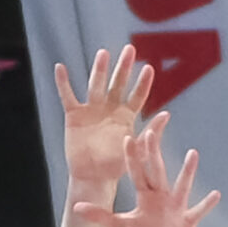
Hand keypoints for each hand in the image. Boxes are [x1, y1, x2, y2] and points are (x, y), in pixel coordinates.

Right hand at [54, 44, 154, 189]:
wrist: (92, 176)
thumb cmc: (115, 167)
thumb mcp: (137, 151)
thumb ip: (151, 133)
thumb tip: (167, 114)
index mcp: (127, 117)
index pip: (137, 96)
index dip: (143, 83)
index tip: (149, 68)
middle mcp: (110, 109)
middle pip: (117, 84)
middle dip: (124, 67)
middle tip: (130, 49)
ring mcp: (92, 110)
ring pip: (95, 85)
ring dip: (99, 69)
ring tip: (103, 53)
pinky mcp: (74, 115)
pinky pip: (67, 96)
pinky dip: (63, 83)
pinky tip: (60, 67)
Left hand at [74, 116, 218, 226]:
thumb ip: (100, 216)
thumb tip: (75, 207)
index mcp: (145, 196)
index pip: (137, 173)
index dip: (132, 157)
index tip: (127, 137)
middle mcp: (161, 196)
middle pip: (157, 171)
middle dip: (154, 153)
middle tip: (152, 132)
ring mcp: (176, 207)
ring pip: (181, 186)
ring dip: (187, 172)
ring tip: (193, 153)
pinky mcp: (188, 221)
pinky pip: (199, 211)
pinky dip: (207, 204)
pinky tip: (216, 194)